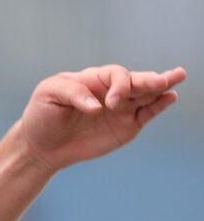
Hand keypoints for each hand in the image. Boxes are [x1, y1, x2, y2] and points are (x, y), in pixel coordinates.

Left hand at [16, 65, 184, 172]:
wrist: (42, 145)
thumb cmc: (42, 114)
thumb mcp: (48, 94)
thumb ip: (73, 93)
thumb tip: (99, 107)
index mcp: (93, 79)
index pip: (116, 75)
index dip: (119, 86)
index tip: (110, 105)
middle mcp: (111, 91)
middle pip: (137, 81)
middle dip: (151, 79)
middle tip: (167, 78)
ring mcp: (121, 108)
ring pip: (146, 94)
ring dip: (162, 86)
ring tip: (178, 76)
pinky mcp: (127, 126)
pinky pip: (147, 113)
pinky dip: (159, 105)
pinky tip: (170, 97)